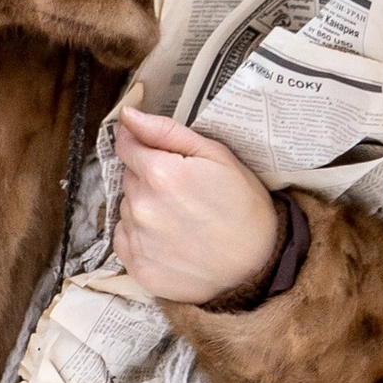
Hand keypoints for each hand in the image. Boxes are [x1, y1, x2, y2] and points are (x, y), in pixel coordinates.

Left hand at [109, 107, 283, 307]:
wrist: (257, 265)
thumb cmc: (243, 206)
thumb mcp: (216, 155)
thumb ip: (166, 132)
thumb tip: (128, 115)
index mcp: (160, 174)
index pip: (127, 146)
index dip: (145, 148)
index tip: (163, 158)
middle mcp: (142, 207)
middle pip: (129, 179)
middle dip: (150, 180)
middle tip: (185, 194)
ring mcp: (138, 240)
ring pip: (127, 209)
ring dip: (146, 209)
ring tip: (181, 220)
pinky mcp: (138, 268)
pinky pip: (125, 239)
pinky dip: (141, 237)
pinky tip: (171, 240)